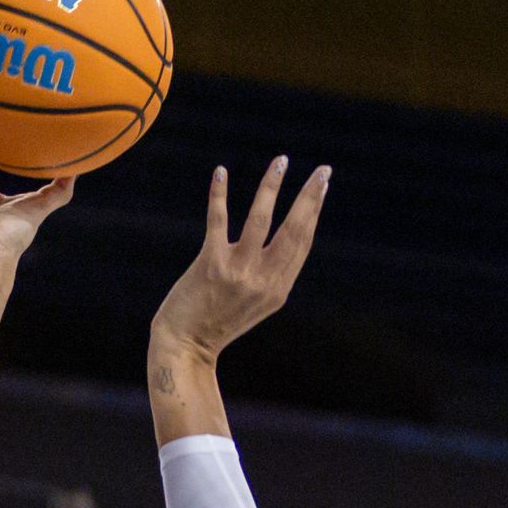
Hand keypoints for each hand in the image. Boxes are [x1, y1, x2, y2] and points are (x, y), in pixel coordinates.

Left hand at [150, 157, 329, 364]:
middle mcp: (263, 281)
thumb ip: (271, 275)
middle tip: (322, 169)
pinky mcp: (210, 264)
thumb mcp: (255, 303)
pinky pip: (218, 220)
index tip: (322, 186)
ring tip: (281, 161)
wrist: (185, 346)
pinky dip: (219, 194)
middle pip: (293, 230)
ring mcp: (238, 272)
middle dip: (310, 196)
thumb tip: (282, 237)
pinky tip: (221, 171)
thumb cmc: (218, 321)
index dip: (314, 212)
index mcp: (278, 290)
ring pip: (261, 220)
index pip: (302, 243)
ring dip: (272, 186)